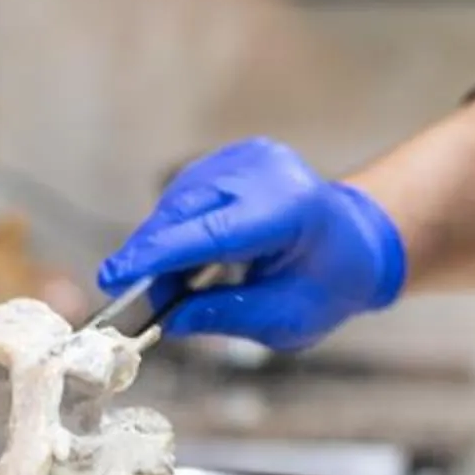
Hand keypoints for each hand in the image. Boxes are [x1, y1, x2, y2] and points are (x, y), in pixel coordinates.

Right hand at [99, 139, 405, 351]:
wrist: (359, 240)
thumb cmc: (329, 282)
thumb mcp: (287, 319)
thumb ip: (228, 316)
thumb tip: (170, 319)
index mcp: (292, 211)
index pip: (211, 231)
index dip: (158, 255)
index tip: (115, 277)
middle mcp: (270, 172)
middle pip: (187, 209)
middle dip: (152, 252)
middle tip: (132, 295)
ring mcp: (253, 156)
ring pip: (181, 198)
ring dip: (163, 240)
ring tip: (165, 284)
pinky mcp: (238, 155)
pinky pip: (190, 190)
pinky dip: (177, 224)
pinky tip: (181, 255)